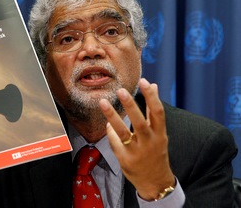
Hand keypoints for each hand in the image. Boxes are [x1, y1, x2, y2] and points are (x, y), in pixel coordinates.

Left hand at [99, 78, 174, 200]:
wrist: (156, 182)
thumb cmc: (156, 151)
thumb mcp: (159, 132)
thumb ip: (153, 110)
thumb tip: (152, 84)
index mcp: (160, 134)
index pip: (158, 112)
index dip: (152, 96)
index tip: (144, 82)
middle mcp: (150, 143)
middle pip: (140, 122)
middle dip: (130, 106)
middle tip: (120, 90)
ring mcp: (137, 152)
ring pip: (123, 132)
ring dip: (112, 116)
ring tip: (103, 102)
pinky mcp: (125, 159)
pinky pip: (115, 141)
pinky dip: (110, 131)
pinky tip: (107, 122)